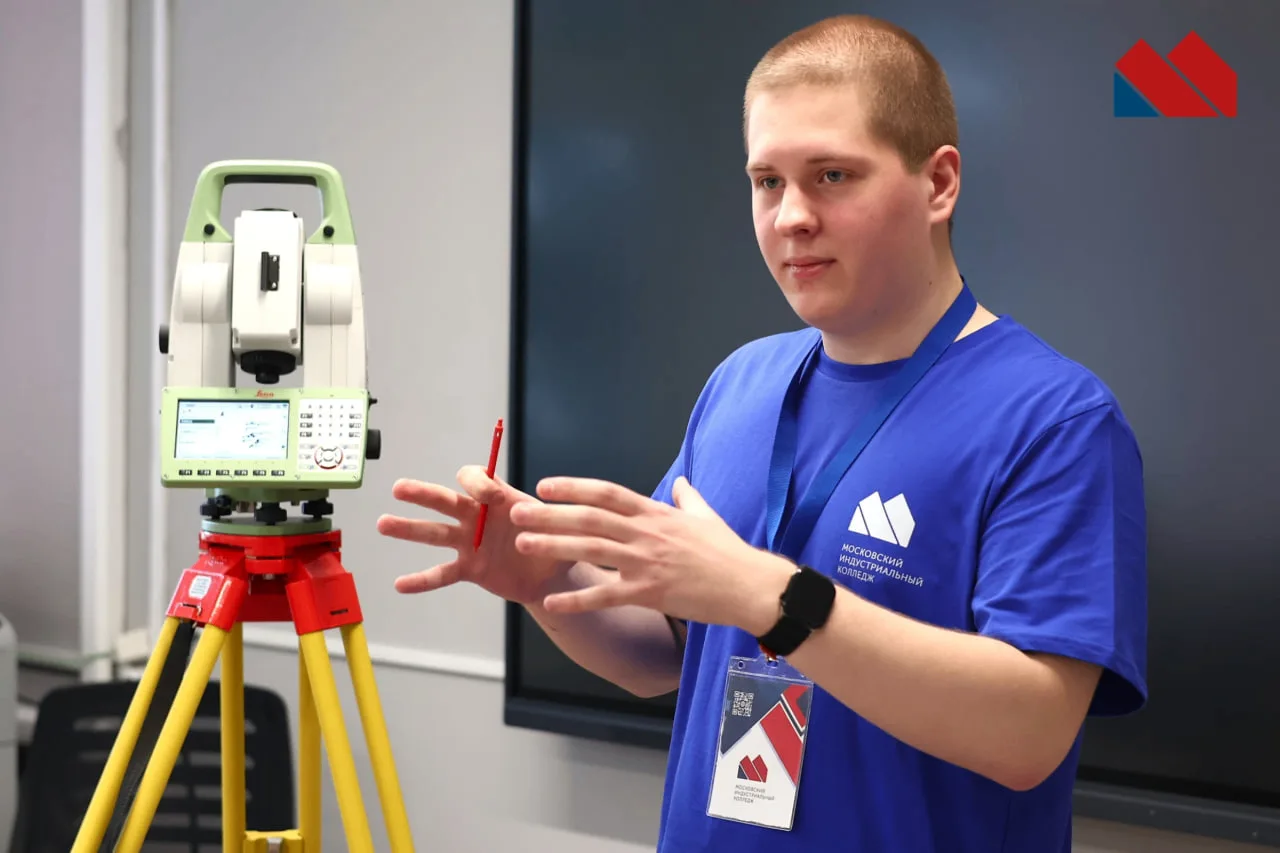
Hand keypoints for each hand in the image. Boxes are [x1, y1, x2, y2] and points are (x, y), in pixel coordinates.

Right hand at [376, 466, 568, 604]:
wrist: (553, 573)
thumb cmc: (558, 540)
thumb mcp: (563, 525)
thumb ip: (554, 520)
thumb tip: (542, 518)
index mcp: (500, 497)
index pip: (478, 478)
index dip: (479, 485)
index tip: (490, 498)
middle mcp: (479, 515)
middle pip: (446, 500)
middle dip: (423, 494)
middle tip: (399, 488)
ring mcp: (471, 542)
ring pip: (436, 533)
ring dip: (409, 529)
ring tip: (383, 524)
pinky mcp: (470, 569)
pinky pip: (443, 573)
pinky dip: (423, 580)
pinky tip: (400, 584)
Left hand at [509, 475, 792, 629]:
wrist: (748, 584)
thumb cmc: (728, 551)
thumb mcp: (706, 516)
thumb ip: (687, 498)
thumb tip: (680, 482)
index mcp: (655, 513)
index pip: (606, 493)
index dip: (573, 487)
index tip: (544, 486)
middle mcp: (645, 533)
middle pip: (589, 518)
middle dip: (550, 515)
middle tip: (518, 513)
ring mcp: (645, 562)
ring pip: (590, 550)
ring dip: (554, 546)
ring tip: (523, 544)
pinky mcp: (649, 592)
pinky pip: (606, 595)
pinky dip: (577, 599)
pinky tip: (551, 601)